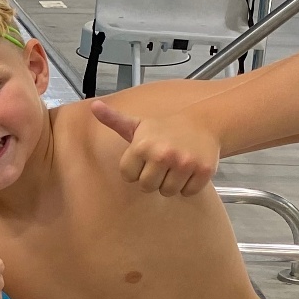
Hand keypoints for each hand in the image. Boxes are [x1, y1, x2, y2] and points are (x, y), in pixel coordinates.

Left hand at [92, 100, 220, 196]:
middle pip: (146, 187)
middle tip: (160, 164)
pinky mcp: (204, 171)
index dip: (135, 169)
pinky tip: (188, 170)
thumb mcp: (136, 124)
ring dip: (170, 183)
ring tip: (174, 166)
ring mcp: (184, 163)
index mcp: (142, 146)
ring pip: (167, 192)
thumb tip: (94, 106)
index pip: (128, 176)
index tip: (144, 159)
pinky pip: (188, 192)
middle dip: (152, 178)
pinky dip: (188, 185)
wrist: (203, 122)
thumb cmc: (164, 128)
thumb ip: (113, 120)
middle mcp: (163, 155)